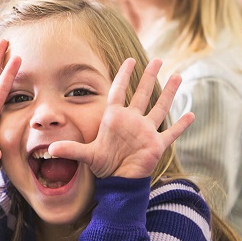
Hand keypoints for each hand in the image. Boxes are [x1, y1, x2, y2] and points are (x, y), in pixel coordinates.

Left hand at [49, 59, 194, 178]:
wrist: (117, 181)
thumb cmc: (102, 165)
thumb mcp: (86, 155)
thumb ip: (70, 150)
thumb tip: (50, 150)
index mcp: (114, 118)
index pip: (119, 91)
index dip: (124, 76)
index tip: (129, 60)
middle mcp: (132, 121)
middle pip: (142, 94)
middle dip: (149, 77)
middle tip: (157, 59)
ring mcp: (146, 132)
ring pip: (160, 108)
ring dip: (169, 93)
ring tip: (177, 76)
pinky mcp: (156, 145)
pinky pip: (171, 133)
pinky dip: (181, 125)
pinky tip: (191, 114)